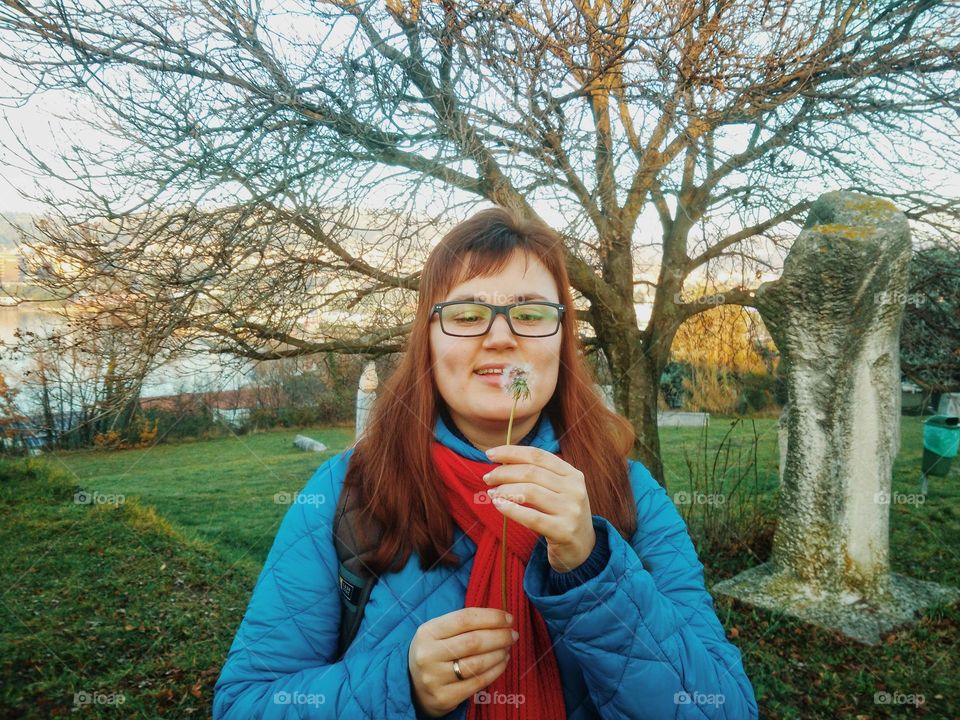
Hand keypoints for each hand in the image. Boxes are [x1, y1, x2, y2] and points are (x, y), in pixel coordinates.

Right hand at [408, 607, 516, 716]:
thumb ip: (463, 624)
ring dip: (499, 654)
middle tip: (513, 634)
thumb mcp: (438, 632)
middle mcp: (428, 655)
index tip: (508, 618)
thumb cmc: (434, 652)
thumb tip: (501, 619)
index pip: (464, 619)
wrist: (413, 686)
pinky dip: (495, 671)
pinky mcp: (444, 697)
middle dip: (499, 636)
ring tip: (507, 648)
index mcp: (427, 632)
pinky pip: (478, 682)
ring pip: (477, 663)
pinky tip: (502, 663)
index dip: (491, 617)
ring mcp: (435, 678)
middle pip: (473, 642)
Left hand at [483, 445, 595, 571]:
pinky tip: (498, 505)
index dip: (512, 452)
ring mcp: (570, 510)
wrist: (583, 548)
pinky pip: (531, 517)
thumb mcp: (558, 491)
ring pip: (530, 492)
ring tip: (492, 493)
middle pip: (531, 472)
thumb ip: (538, 476)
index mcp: (572, 474)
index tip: (490, 454)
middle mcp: (574, 489)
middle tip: (487, 478)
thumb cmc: (562, 515)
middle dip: (504, 472)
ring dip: (505, 490)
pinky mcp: (563, 531)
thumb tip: (502, 462)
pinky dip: (511, 509)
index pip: (538, 456)